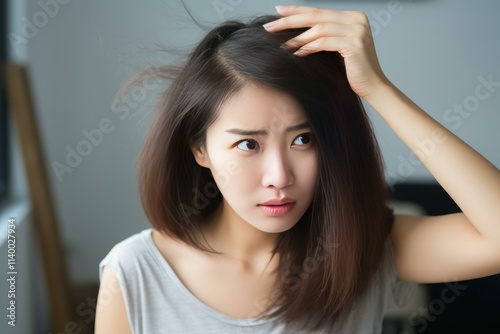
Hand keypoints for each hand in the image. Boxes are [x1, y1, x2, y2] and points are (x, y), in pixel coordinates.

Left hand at [263, 5, 388, 97]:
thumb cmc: (353, 70)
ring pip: (319, 29)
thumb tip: (298, 30)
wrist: (373, 86)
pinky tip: (297, 53)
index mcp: (353, 17)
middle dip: (291, 20)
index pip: (320, 11)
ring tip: (283, 46)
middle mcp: (357, 19)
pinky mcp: (354, 44)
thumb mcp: (338, 47)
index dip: (298, 10)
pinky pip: (324, 42)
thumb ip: (325, 34)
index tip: (278, 10)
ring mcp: (357, 30)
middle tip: (271, 26)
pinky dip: (308, 47)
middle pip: (317, 16)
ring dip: (297, 38)